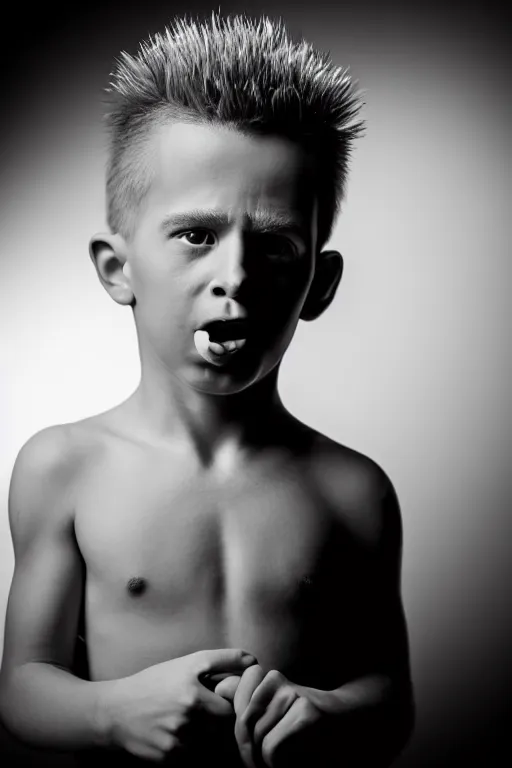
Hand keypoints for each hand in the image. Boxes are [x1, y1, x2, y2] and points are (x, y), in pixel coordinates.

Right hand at [103, 648, 255, 761]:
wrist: (115, 712)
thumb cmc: (155, 684)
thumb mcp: (186, 664)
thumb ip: (221, 661)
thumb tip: (253, 661)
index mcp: (193, 682)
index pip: (234, 699)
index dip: (237, 700)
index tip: (231, 700)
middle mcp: (187, 707)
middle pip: (226, 721)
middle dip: (224, 719)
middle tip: (214, 714)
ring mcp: (179, 735)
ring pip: (214, 741)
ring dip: (211, 736)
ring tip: (192, 725)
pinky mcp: (171, 757)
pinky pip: (197, 756)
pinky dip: (195, 750)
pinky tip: (180, 737)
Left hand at [215, 666, 322, 767]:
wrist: (343, 721)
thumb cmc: (300, 720)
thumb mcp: (271, 707)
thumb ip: (246, 698)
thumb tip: (220, 687)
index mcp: (266, 677)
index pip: (230, 690)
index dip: (236, 721)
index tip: (246, 737)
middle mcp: (277, 680)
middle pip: (243, 720)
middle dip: (246, 746)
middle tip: (254, 762)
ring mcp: (292, 694)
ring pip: (258, 736)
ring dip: (261, 758)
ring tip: (271, 762)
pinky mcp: (306, 712)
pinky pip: (271, 746)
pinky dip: (273, 762)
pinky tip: (285, 761)